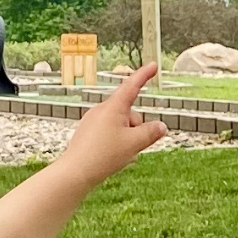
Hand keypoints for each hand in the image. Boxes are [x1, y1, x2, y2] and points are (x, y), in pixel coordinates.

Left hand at [56, 65, 166, 187]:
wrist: (75, 172)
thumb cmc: (104, 155)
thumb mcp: (135, 144)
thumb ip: (151, 133)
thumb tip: (162, 126)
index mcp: (113, 108)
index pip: (132, 86)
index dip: (144, 75)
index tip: (153, 65)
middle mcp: (101, 110)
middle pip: (130, 114)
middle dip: (137, 128)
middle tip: (133, 147)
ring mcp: (93, 121)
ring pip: (121, 125)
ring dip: (127, 138)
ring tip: (120, 155)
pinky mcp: (88, 133)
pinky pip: (110, 133)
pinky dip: (117, 143)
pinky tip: (112, 157)